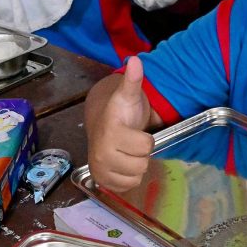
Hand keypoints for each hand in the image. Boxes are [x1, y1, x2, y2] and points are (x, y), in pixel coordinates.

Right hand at [86, 56, 153, 190]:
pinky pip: (128, 186)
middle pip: (142, 163)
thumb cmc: (120, 112)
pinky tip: (122, 163)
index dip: (145, 138)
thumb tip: (136, 60)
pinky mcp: (102, 182)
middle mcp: (101, 154)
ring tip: (126, 152)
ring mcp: (100, 170)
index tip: (135, 130)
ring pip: (136, 177)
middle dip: (140, 153)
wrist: (101, 125)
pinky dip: (129, 177)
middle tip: (131, 142)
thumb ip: (133, 80)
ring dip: (136, 165)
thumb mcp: (128, 95)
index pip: (146, 145)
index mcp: (110, 133)